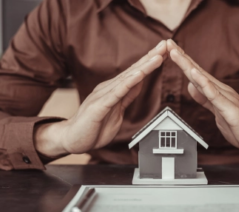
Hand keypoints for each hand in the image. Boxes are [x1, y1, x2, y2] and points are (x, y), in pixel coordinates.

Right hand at [34, 40, 166, 156]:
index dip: (150, 62)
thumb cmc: (94, 127)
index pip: (135, 73)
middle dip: (150, 57)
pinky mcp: (99, 106)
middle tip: (165, 44)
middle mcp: (109, 88)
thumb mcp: (117, 110)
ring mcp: (103, 95)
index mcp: (114, 90)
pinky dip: (129, 83)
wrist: (72, 139)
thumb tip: (139, 83)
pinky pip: (117, 93)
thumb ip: (127, 96)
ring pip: (127, 78)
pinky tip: (139, 75)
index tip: (165, 52)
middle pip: (133, 70)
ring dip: (144, 67)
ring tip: (158, 56)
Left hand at [167, 39, 238, 159]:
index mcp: (216, 92)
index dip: (182, 62)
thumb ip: (205, 99)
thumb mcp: (217, 111)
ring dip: (189, 66)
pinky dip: (204, 84)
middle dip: (181, 58)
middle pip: (197, 72)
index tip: (169, 50)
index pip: (196, 74)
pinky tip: (195, 75)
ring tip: (176, 53)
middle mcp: (220, 90)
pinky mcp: (230, 109)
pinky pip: (215, 96)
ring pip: (203, 80)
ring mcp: (226, 98)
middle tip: (168, 43)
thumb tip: (192, 86)